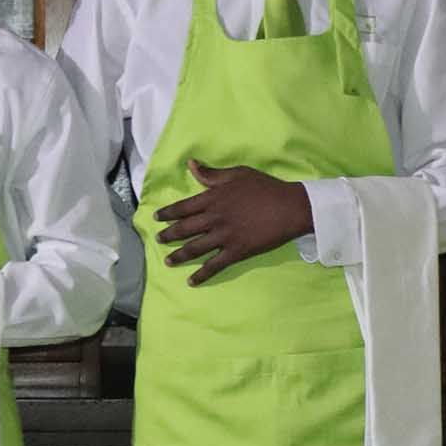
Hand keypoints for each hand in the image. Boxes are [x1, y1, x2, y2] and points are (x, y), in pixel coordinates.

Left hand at [154, 160, 312, 284]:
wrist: (289, 207)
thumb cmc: (265, 187)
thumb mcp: (237, 174)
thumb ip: (212, 174)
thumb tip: (191, 165)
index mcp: (212, 198)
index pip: (182, 207)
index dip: (168, 213)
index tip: (156, 218)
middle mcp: (214, 218)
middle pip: (184, 229)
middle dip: (168, 236)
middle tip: (159, 240)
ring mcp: (224, 236)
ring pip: (194, 249)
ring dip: (179, 256)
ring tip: (168, 262)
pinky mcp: (236, 251)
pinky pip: (214, 266)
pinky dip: (201, 275)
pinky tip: (191, 281)